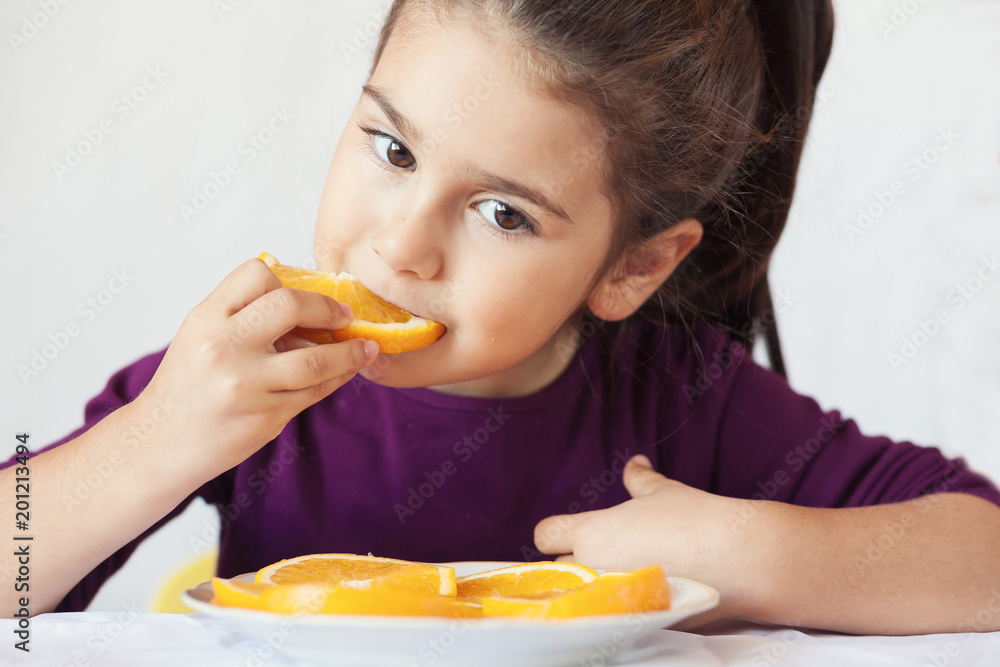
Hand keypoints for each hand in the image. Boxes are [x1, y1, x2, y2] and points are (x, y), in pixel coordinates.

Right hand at [137, 257, 377, 475]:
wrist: (159, 444)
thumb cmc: (186, 386)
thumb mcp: (200, 335)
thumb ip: (240, 311)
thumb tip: (301, 291)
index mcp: (206, 319)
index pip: (256, 274)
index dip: (287, 279)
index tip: (306, 291)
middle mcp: (224, 347)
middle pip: (290, 305)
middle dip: (327, 307)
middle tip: (345, 315)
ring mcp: (246, 384)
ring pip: (316, 359)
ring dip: (350, 351)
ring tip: (365, 347)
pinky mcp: (265, 416)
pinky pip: (315, 391)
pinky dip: (338, 377)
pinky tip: (348, 370)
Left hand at [533, 454, 758, 617]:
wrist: (738, 558)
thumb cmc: (696, 518)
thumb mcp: (663, 492)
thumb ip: (640, 480)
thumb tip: (635, 464)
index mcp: (593, 532)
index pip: (545, 535)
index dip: (555, 532)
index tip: (569, 532)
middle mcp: (594, 567)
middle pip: (558, 570)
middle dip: (572, 563)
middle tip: (601, 554)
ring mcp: (613, 599)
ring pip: (583, 595)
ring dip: (593, 587)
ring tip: (620, 575)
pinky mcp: (636, 620)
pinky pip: (613, 613)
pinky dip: (620, 606)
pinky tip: (641, 596)